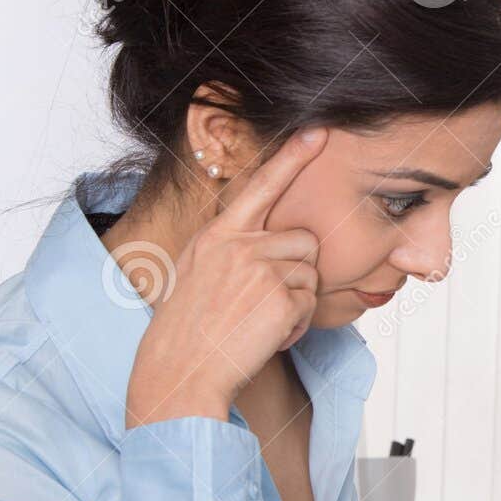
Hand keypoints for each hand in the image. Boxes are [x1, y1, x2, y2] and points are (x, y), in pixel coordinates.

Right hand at [125, 128, 327, 426]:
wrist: (182, 368)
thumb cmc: (190, 328)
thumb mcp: (199, 271)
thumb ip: (232, 248)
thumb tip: (272, 240)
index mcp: (219, 234)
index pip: (261, 185)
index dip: (293, 157)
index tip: (318, 132)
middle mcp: (240, 244)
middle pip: (305, 241)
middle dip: (299, 271)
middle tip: (266, 301)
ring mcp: (262, 269)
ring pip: (311, 275)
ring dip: (297, 303)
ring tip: (259, 322)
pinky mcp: (281, 297)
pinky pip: (310, 305)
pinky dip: (296, 327)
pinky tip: (265, 337)